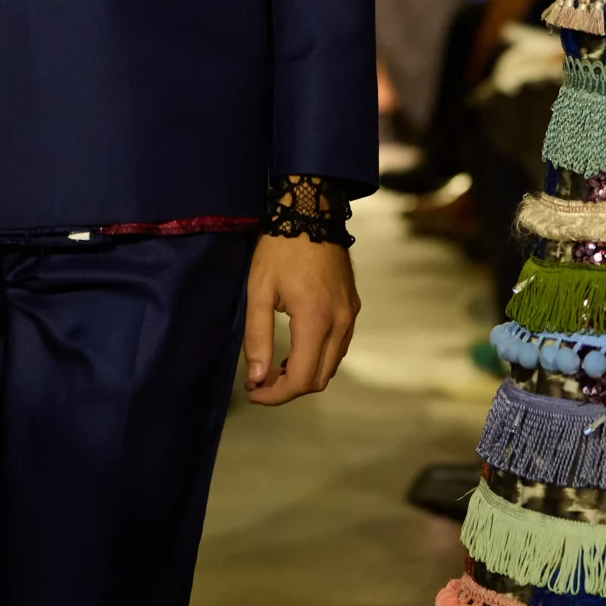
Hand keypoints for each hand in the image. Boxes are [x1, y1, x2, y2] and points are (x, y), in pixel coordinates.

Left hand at [242, 234, 359, 405]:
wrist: (311, 212)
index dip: (276, 394)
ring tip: (274, 366)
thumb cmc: (279, 249)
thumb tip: (256, 377)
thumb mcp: (259, 290)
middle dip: (289, 388)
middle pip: (321, 378)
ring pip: (332, 364)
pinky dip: (319, 356)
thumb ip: (257, 336)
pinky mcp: (353, 306)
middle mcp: (341, 323)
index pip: (302, 379)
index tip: (253, 390)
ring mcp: (351, 315)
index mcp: (316, 321)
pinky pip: (339, 345)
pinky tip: (297, 348)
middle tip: (260, 380)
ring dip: (305, 373)